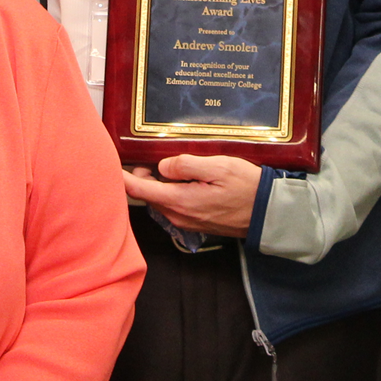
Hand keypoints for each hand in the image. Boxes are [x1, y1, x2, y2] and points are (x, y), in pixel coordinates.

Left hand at [119, 155, 260, 236]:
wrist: (267, 213)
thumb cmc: (246, 188)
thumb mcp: (219, 167)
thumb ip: (186, 165)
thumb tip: (162, 167)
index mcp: (180, 201)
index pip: (139, 190)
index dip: (122, 176)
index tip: (113, 163)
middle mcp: (178, 215)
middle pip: (148, 195)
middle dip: (144, 176)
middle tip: (153, 157)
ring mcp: (186, 221)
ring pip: (161, 199)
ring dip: (159, 183)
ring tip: (173, 165)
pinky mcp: (195, 222)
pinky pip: (174, 205)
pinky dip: (172, 191)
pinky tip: (187, 179)